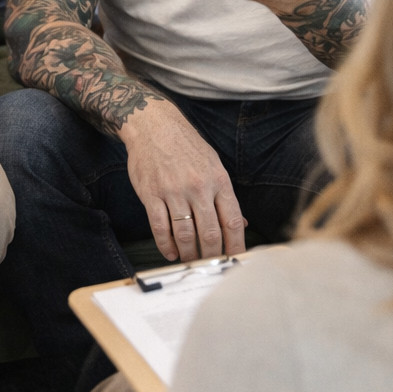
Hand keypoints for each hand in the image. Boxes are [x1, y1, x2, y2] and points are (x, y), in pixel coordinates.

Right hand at [119, 100, 245, 261]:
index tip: (236, 260)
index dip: (236, 245)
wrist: (154, 126)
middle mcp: (198, 187)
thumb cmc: (186, 146)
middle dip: (213, 255)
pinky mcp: (151, 195)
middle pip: (210, 232)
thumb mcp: (213, 164)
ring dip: (190, 254)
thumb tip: (241, 224)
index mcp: (218, 180)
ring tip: (191, 261)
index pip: (232, 221)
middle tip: (212, 265)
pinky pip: (160, 228)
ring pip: (185, 234)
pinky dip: (166, 245)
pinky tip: (171, 253)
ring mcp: (173, 192)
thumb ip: (225, 196)